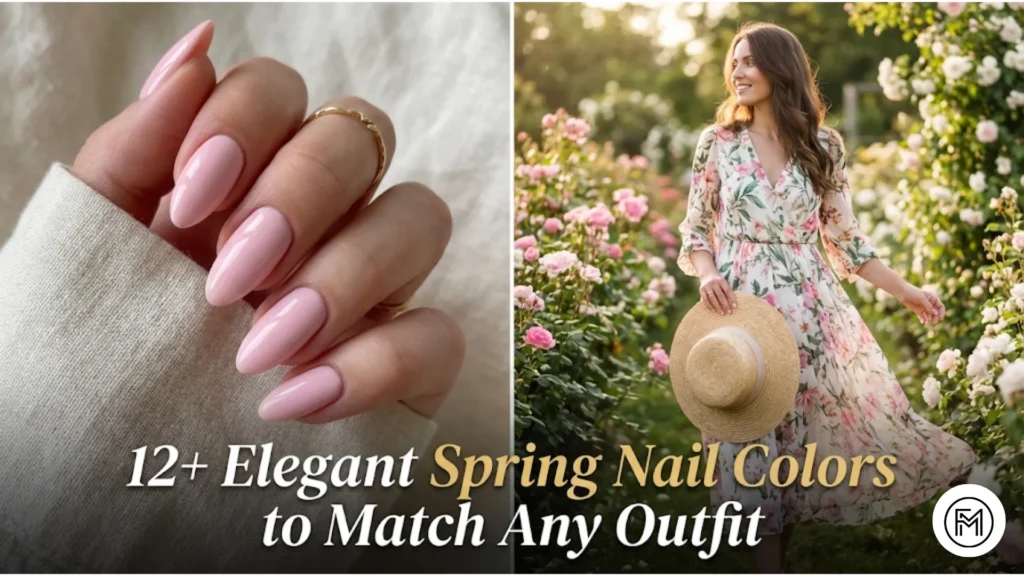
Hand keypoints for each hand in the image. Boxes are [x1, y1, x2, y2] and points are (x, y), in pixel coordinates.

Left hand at [70, 21, 464, 422]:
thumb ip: (135, 151)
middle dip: (300, 195)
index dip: (246, 121)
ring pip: (420, 215)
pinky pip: (441, 332)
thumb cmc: (108, 359)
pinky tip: (299, 400)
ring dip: (344, 273)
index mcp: (241, 180)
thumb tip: (193, 47)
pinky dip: (375, 361)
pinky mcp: (413, 363)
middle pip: (360, 135)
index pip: (279, 92)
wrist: (124, 485)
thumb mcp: (98, 251)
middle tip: (231, 278)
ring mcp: (375, 286)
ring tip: (263, 348)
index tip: (192, 199)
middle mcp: (319, 218)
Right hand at [699, 272, 736, 315]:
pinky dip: (709, 306)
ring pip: (712, 298)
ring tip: (722, 313)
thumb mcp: (724, 283)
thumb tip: (733, 304)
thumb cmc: (719, 282)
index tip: (734, 307)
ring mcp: (707, 287)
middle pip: (720, 295)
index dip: (731, 299)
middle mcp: (714, 283)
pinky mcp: (701, 290)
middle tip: (729, 312)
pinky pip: (705, 299)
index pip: (727, 290)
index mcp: (721, 281)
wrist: (707, 275)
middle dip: (725, 304)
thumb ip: (728, 291)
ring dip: (717, 306)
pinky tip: (714, 311)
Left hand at [898, 283, 944, 324]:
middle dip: (935, 317)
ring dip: (929, 319)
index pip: (940, 306)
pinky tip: (923, 322)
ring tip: (928, 323)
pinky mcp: (917, 310)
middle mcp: (929, 303)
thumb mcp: (921, 298)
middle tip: (934, 322)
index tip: (940, 318)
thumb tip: (936, 314)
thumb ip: (928, 306)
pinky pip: (922, 316)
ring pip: (929, 315)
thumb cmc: (912, 292)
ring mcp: (923, 307)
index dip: (941, 312)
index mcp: (932, 298)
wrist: (901, 292)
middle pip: (935, 312)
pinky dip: (923, 320)